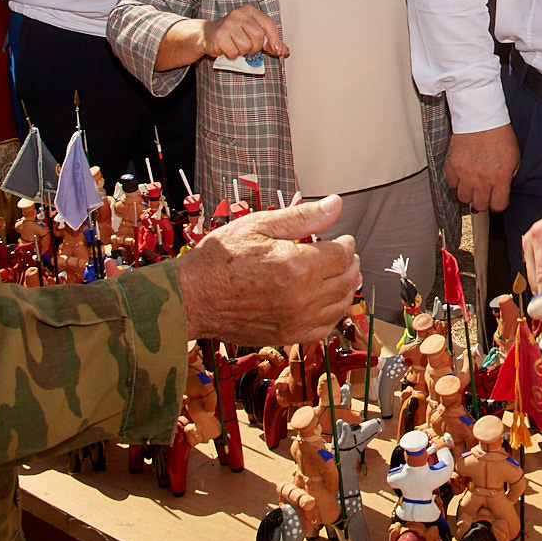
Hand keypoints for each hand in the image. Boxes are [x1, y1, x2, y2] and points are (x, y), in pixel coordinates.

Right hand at [175, 195, 358, 343]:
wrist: (191, 296)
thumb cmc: (219, 260)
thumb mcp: (259, 225)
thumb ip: (301, 217)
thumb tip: (334, 205)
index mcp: (296, 266)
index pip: (341, 255)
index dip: (347, 245)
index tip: (344, 239)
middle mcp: (300, 297)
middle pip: (345, 280)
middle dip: (350, 264)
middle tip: (347, 255)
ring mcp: (294, 320)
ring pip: (338, 306)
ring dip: (346, 289)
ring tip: (343, 276)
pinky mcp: (285, 335)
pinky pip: (323, 329)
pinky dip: (332, 315)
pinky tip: (329, 304)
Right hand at [198, 6, 286, 60]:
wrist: (206, 34)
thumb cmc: (232, 33)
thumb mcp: (252, 34)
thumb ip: (268, 41)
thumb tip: (284, 50)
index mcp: (249, 11)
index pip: (268, 23)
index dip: (275, 39)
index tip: (277, 50)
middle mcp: (239, 14)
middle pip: (258, 36)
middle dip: (255, 47)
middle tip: (248, 47)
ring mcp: (228, 24)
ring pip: (246, 45)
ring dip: (242, 51)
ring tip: (236, 46)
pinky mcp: (219, 35)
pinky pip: (233, 51)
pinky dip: (232, 54)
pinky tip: (227, 48)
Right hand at [446, 124, 519, 211]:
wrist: (481, 118)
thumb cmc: (499, 135)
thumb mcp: (514, 157)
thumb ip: (510, 176)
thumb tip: (506, 188)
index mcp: (500, 177)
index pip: (498, 205)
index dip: (498, 203)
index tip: (497, 199)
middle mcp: (482, 179)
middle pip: (479, 205)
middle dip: (483, 201)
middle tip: (484, 193)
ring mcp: (466, 174)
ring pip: (463, 198)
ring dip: (469, 193)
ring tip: (472, 185)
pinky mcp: (453, 167)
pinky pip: (451, 185)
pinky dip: (456, 182)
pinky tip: (463, 176)